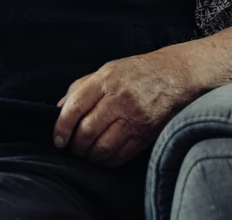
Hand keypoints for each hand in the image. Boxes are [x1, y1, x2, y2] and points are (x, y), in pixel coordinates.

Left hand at [52, 51, 192, 167]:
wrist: (173, 76)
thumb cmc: (135, 72)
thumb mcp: (106, 70)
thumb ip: (80, 87)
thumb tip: (58, 109)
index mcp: (105, 80)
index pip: (75, 107)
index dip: (62, 126)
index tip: (58, 139)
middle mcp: (120, 99)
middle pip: (88, 130)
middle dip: (75, 145)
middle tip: (72, 148)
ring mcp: (134, 118)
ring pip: (103, 147)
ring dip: (89, 156)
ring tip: (85, 154)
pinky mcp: (146, 134)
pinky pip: (121, 155)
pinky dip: (106, 161)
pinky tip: (101, 158)